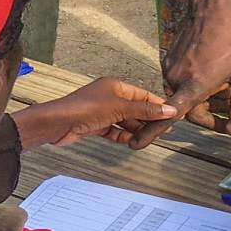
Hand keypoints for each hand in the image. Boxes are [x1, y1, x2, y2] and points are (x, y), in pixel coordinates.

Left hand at [20, 78, 176, 146]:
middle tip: (163, 131)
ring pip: (126, 122)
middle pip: (135, 109)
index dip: (157, 105)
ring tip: (149, 139)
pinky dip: (124, 137)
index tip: (171, 115)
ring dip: (136, 131)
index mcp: (115, 86)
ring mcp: (102, 112)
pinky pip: (115, 132)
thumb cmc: (84, 108)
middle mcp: (109, 97)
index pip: (143, 95)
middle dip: (148, 120)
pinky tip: (133, 143)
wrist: (58, 123)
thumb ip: (144, 110)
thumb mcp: (120, 108)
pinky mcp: (96, 125)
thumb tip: (168, 110)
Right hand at [162, 0, 230, 134]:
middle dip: (210, 111)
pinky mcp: (169, 57)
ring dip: (206, 95)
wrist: (215, 7)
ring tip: (227, 83)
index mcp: (194, 85)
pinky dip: (197, 81)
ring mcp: (170, 67)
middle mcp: (177, 79)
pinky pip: (182, 79)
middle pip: (190, 109)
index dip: (151, 132)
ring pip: (187, 93)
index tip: (136, 144)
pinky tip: (215, 70)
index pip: (170, 116)